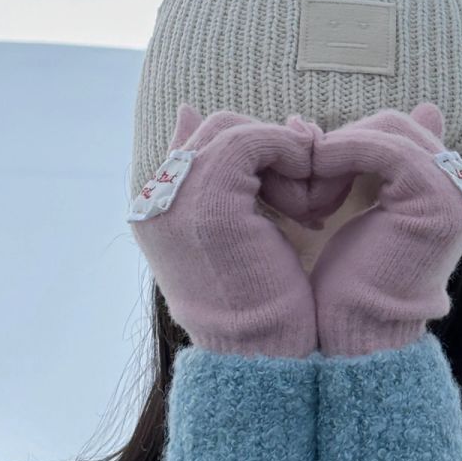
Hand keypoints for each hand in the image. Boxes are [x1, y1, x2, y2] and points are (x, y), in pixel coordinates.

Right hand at [128, 104, 336, 357]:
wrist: (262, 352)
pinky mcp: (210, 196)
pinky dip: (290, 157)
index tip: (294, 179)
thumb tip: (188, 108)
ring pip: (235, 130)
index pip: (200, 141)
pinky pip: (253, 140)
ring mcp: (174, 195)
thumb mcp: (236, 231)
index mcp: (154, 209)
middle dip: (270, 149)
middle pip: (218, 128)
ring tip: (306, 208)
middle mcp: (153, 198)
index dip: (256, 152)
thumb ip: (217, 179)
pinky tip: (308, 204)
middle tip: (305, 193)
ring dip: (283, 158)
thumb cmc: (262, 301)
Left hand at [307, 102, 461, 356]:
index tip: (312, 167)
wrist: (358, 332)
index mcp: (451, 189)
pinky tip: (316, 175)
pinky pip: (383, 148)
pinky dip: (342, 152)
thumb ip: (382, 163)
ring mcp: (455, 191)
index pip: (399, 132)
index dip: (350, 143)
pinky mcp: (435, 196)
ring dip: (338, 151)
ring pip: (389, 132)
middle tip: (306, 175)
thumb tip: (419, 106)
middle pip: (395, 126)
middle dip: (344, 144)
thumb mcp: (365, 210)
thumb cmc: (352, 283)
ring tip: (310, 190)